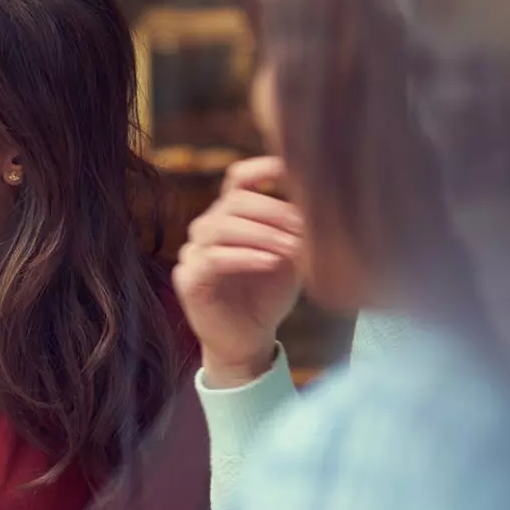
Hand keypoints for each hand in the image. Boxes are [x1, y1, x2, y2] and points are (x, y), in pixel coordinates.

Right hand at [173, 156, 303, 386]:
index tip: (292, 169)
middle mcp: (207, 228)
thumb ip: (295, 231)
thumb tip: (320, 203)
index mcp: (231, 217)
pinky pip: (214, 258)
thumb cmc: (269, 296)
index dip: (261, 168)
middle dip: (273, 211)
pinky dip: (245, 257)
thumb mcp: (290, 257)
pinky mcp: (189, 278)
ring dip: (262, 234)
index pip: (238, 180)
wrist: (248, 341)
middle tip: (305, 226)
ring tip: (292, 247)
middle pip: (233, 201)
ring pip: (222, 227)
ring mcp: (193, 252)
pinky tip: (270, 262)